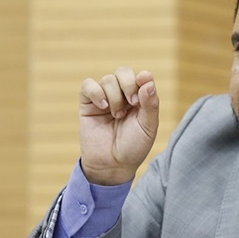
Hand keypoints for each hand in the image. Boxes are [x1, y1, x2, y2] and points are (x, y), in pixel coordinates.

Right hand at [78, 67, 158, 184]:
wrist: (112, 165)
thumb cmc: (133, 147)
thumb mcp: (148, 127)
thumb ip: (150, 104)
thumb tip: (147, 79)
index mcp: (140, 98)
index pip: (140, 77)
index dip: (141, 79)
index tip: (142, 89)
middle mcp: (122, 95)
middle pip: (123, 72)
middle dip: (128, 84)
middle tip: (131, 103)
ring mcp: (104, 98)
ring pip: (108, 79)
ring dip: (114, 97)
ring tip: (117, 116)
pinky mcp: (88, 104)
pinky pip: (88, 85)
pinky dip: (96, 92)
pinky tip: (103, 107)